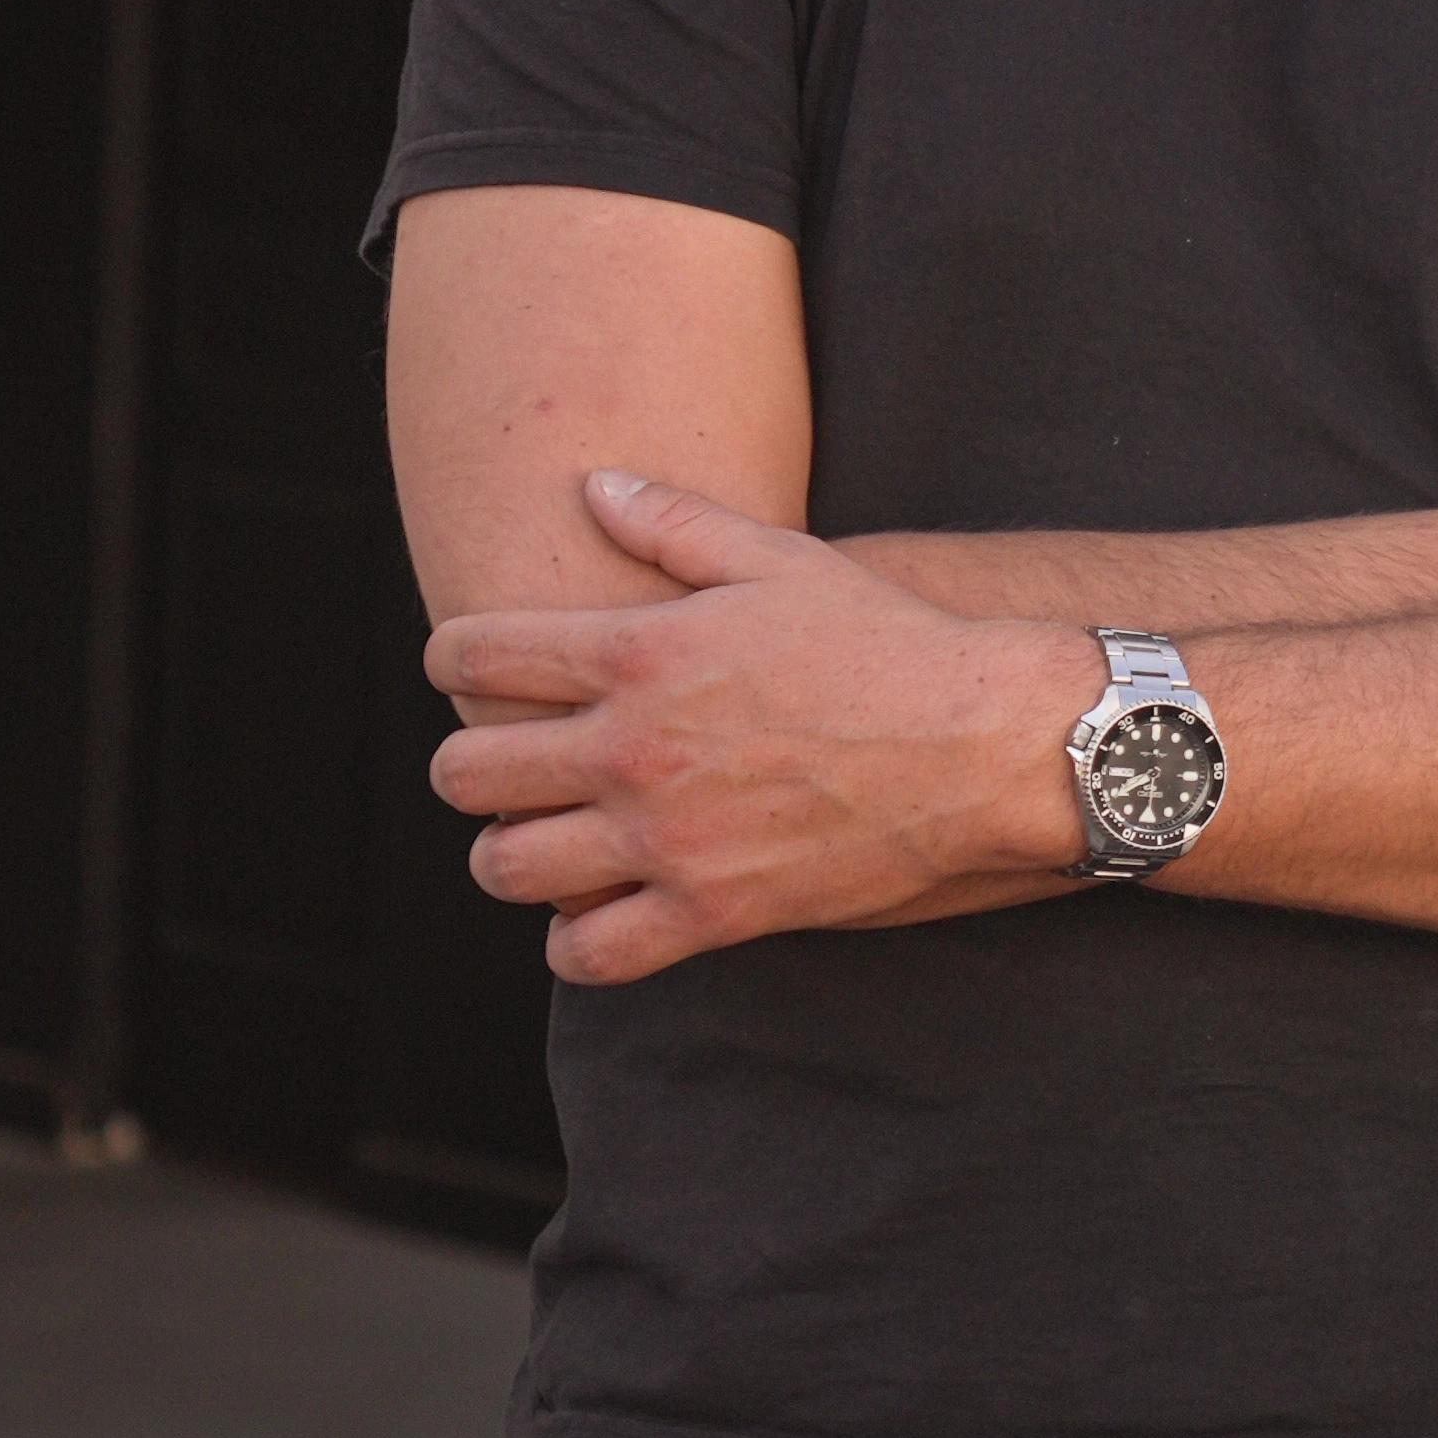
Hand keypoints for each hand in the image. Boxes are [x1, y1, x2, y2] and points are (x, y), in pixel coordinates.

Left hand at [426, 474, 1091, 982]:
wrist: (984, 743)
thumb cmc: (887, 642)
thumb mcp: (780, 559)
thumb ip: (673, 520)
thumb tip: (593, 483)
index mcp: (636, 650)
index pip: (472, 654)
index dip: (454, 658)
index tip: (477, 669)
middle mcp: (632, 747)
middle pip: (464, 772)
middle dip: (473, 767)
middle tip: (514, 766)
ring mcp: (668, 837)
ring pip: (507, 867)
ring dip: (514, 854)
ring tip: (551, 842)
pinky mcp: (714, 910)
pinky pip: (591, 954)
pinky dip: (579, 940)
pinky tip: (602, 911)